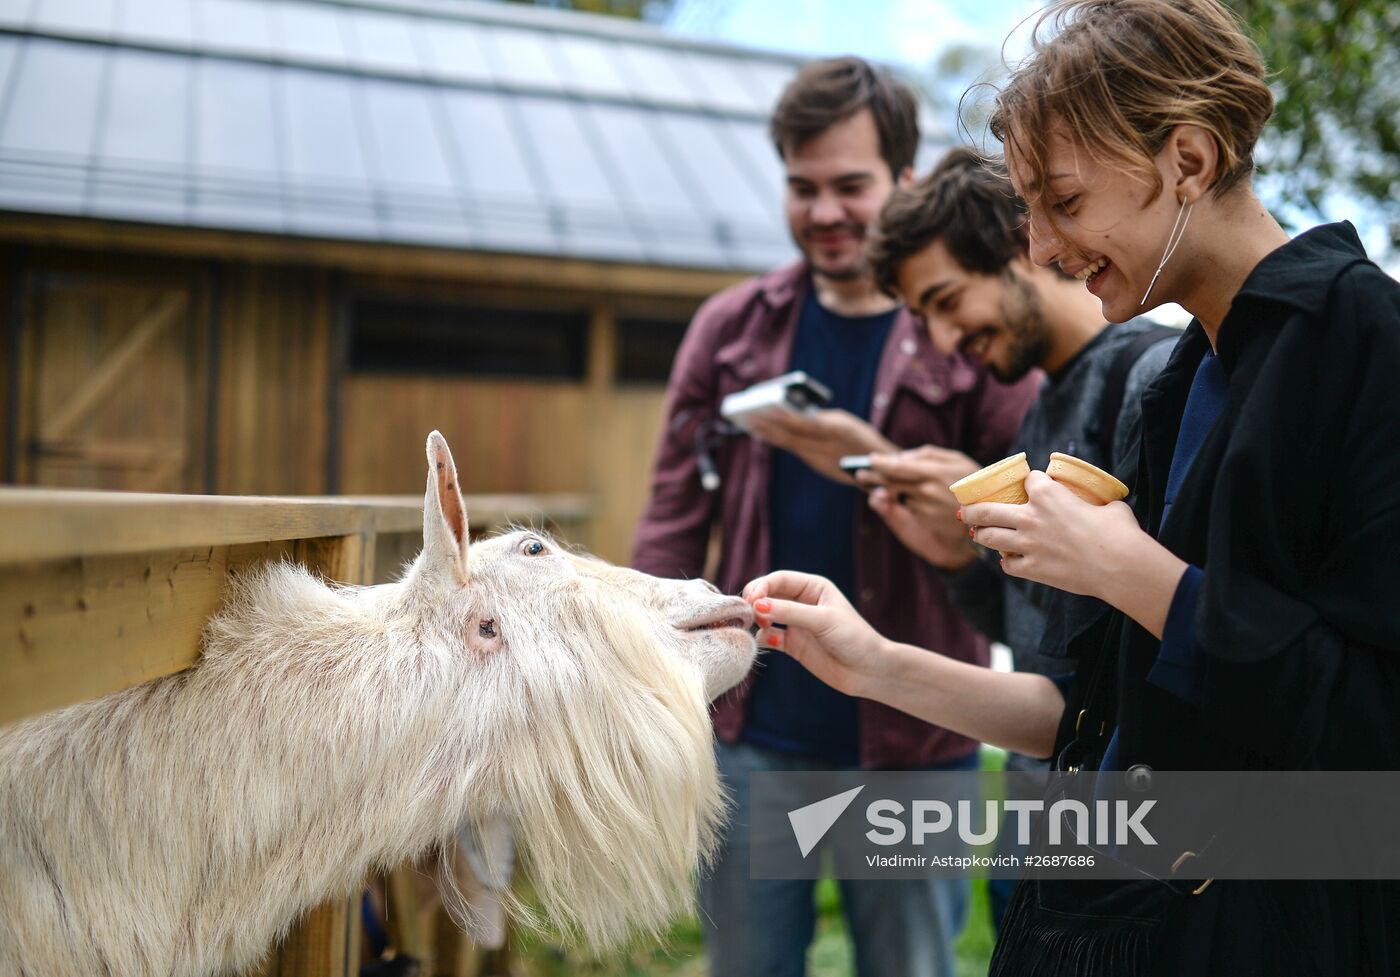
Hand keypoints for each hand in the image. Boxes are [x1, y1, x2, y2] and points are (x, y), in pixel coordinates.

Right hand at [742, 571, 889, 696]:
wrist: (869, 671)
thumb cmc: (854, 638)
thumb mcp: (822, 620)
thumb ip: (789, 612)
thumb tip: (757, 605)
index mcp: (813, 587)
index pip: (779, 579)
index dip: (762, 586)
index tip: (752, 600)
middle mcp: (802, 602)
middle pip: (768, 595)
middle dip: (755, 601)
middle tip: (749, 613)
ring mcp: (796, 624)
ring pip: (765, 615)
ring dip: (756, 619)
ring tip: (758, 626)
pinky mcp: (793, 645)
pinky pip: (768, 637)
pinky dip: (763, 638)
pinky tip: (769, 642)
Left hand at [746, 409, 895, 483]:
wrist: (881, 467)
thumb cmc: (862, 438)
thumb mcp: (845, 423)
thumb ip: (821, 420)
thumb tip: (796, 416)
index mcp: (837, 431)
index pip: (805, 424)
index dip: (784, 418)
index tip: (768, 410)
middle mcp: (827, 447)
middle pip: (793, 437)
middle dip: (771, 428)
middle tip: (751, 418)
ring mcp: (822, 460)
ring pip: (791, 446)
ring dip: (772, 436)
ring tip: (754, 426)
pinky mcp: (819, 467)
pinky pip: (797, 452)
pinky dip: (782, 443)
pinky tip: (770, 437)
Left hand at [860, 446, 980, 568]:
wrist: (989, 514)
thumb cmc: (973, 480)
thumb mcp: (956, 460)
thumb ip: (927, 455)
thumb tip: (900, 457)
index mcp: (934, 472)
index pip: (897, 467)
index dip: (880, 463)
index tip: (869, 459)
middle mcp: (927, 491)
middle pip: (891, 482)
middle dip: (873, 478)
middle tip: (861, 474)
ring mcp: (926, 508)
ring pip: (898, 495)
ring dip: (887, 489)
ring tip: (877, 484)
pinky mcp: (926, 522)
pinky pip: (909, 507)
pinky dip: (905, 501)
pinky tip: (908, 498)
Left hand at [960, 470, 1143, 596]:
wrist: (1119, 565)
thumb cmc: (1120, 531)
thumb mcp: (1108, 506)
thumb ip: (1093, 503)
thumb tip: (1101, 506)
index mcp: (1048, 494)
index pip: (1028, 480)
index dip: (1030, 481)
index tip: (1029, 485)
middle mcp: (1030, 516)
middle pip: (988, 509)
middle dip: (972, 509)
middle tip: (965, 511)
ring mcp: (1028, 544)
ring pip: (989, 537)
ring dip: (980, 534)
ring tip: (976, 533)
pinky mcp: (1032, 568)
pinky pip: (1008, 565)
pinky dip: (1007, 563)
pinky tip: (1007, 561)